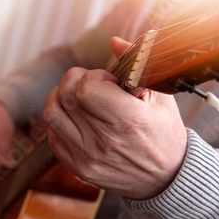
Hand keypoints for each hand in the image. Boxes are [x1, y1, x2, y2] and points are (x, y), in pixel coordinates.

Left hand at [43, 37, 186, 199]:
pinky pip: (52, 136)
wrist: (166, 177)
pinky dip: (59, 121)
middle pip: (65, 96)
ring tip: (76, 97)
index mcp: (127, 121)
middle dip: (74, 80)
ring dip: (59, 98)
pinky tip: (75, 119)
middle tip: (89, 85)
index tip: (106, 81)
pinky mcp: (78, 167)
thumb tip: (114, 41)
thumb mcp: (161, 98)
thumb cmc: (164, 134)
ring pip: (52, 114)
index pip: (86, 89)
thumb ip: (137, 66)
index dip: (92, 76)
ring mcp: (87, 156)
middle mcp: (103, 141)